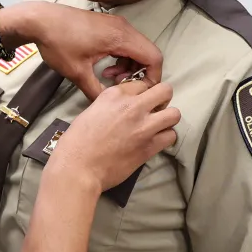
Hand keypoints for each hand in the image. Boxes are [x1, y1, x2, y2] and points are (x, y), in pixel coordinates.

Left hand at [0, 2, 162, 99]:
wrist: (39, 20)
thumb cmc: (58, 43)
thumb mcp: (77, 73)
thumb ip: (96, 92)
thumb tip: (107, 107)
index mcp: (120, 37)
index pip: (153, 57)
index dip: (153, 78)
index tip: (141, 92)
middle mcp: (123, 27)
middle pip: (146, 53)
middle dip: (139, 73)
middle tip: (121, 87)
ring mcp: (115, 24)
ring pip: (136, 48)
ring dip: (129, 66)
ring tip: (109, 78)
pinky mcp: (107, 25)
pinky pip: (125, 43)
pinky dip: (121, 57)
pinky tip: (104, 68)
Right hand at [45, 79, 179, 192]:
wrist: (78, 167)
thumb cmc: (77, 141)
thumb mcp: (91, 111)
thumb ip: (111, 105)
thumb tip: (122, 108)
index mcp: (114, 95)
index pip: (140, 84)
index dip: (140, 94)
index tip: (136, 103)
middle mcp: (133, 106)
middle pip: (165, 91)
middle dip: (161, 99)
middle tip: (153, 110)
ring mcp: (144, 126)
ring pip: (174, 114)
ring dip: (167, 119)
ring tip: (157, 126)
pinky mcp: (150, 146)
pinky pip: (171, 136)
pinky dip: (165, 138)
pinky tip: (155, 141)